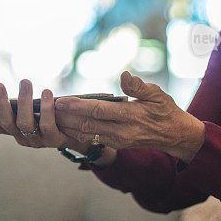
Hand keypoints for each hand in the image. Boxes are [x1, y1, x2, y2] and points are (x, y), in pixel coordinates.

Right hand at [0, 80, 81, 148]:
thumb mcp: (27, 105)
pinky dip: (46, 108)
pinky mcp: (54, 141)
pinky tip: (46, 92)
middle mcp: (20, 137)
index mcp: (11, 128)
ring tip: (25, 81)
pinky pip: (47, 126)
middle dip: (0, 104)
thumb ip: (10, 101)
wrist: (79, 128)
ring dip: (24, 102)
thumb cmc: (48, 111)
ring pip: (25, 124)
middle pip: (5, 123)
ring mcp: (36, 141)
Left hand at [56, 71, 205, 162]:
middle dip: (64, 117)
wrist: (175, 135)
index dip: (78, 106)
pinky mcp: (115, 144)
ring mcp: (117, 141)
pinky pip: (91, 139)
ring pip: (85, 134)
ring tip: (48, 116)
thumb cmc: (166, 110)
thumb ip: (139, 87)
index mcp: (130, 117)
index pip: (98, 111)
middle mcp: (121, 132)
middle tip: (45, 108)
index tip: (61, 100)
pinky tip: (63, 124)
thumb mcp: (158, 94)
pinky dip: (75, 132)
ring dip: (66, 126)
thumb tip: (124, 76)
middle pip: (86, 125)